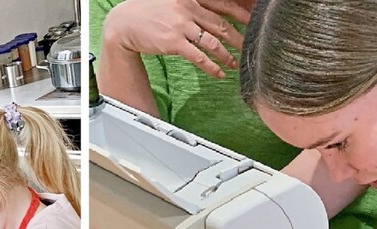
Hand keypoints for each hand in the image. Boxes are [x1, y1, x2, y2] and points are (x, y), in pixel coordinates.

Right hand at [103, 0, 249, 77]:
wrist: (124, 23)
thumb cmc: (147, 12)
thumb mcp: (172, 2)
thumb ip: (191, 6)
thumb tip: (209, 16)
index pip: (222, 4)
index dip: (241, 13)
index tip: (253, 21)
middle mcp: (188, 8)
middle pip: (221, 24)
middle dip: (238, 37)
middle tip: (249, 46)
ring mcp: (181, 25)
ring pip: (213, 42)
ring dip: (227, 55)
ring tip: (234, 63)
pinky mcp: (174, 41)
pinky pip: (199, 56)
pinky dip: (211, 66)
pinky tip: (218, 73)